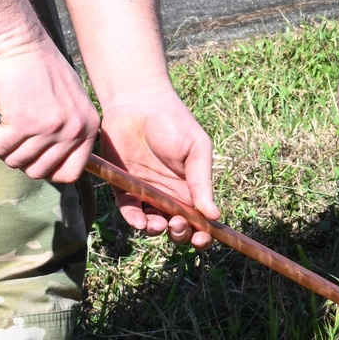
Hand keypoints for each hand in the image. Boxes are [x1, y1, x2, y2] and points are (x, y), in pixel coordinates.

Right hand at [0, 38, 99, 180]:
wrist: (20, 44)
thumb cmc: (41, 70)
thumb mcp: (70, 102)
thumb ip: (68, 131)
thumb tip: (55, 164)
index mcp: (88, 126)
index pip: (72, 172)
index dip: (48, 171)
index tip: (35, 158)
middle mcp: (73, 129)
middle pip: (39, 171)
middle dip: (21, 157)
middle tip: (14, 135)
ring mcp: (49, 128)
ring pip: (15, 161)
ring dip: (3, 145)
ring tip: (5, 123)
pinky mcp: (23, 123)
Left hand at [99, 85, 217, 248]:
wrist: (138, 102)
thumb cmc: (174, 121)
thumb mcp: (196, 149)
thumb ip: (202, 181)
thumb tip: (215, 215)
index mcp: (191, 186)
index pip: (200, 218)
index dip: (203, 233)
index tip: (203, 237)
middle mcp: (170, 194)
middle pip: (177, 228)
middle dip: (180, 235)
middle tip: (178, 224)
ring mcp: (147, 192)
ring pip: (153, 225)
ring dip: (158, 231)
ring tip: (160, 224)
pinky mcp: (124, 188)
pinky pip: (129, 211)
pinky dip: (135, 219)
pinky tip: (140, 219)